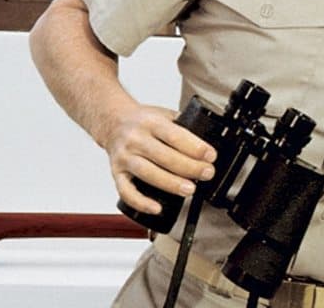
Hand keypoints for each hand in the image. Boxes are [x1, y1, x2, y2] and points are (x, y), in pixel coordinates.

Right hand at [101, 102, 216, 214]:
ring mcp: (124, 157)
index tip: (210, 156)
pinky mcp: (116, 173)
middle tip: (207, 173)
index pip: (175, 135)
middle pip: (164, 156)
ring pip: (148, 173)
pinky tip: (157, 208)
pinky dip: (141, 202)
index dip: (195, 147)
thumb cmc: (143, 121)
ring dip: (171, 184)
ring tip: (190, 190)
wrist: (112, 122)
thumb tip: (207, 146)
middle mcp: (135, 139)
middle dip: (190, 167)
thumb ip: (183, 126)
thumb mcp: (164, 114)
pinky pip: (126, 191)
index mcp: (151, 122)